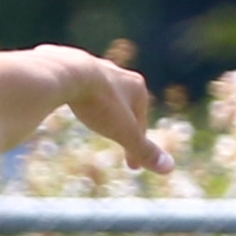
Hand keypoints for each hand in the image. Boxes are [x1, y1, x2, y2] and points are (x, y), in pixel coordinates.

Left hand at [48, 49, 172, 173]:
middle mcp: (118, 74)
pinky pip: (80, 88)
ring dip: (103, 109)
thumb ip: (144, 150)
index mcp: (137, 88)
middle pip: (124, 107)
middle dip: (123, 124)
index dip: (137, 148)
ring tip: (97, 119)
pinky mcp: (72, 67)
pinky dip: (82, 99)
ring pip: (103, 94)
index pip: (141, 124)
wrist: (65, 73)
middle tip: (118, 138)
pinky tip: (75, 100)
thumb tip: (169, 168)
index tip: (133, 167)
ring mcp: (95, 68)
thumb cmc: (99, 103)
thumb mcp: (124, 132)